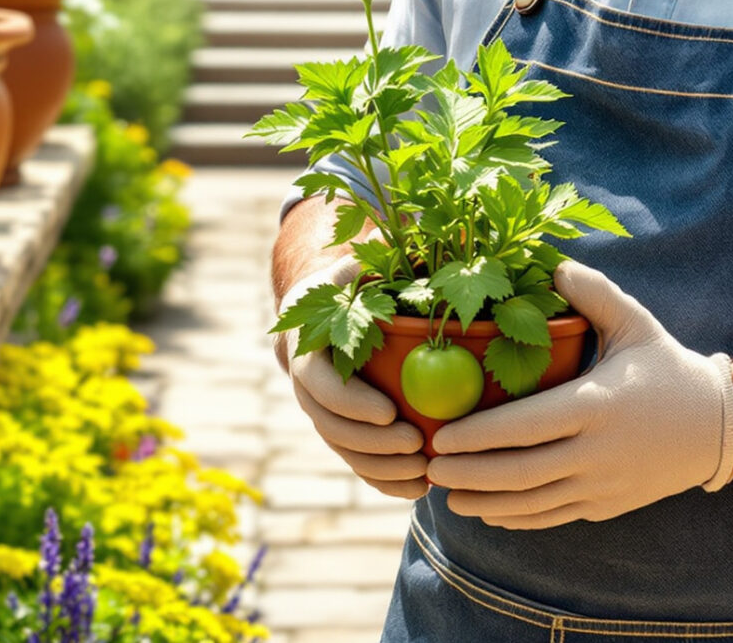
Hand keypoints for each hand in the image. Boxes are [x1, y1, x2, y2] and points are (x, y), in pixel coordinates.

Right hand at [275, 256, 429, 499]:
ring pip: (345, 452)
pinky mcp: (343, 432)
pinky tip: (419, 490)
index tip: (391, 414)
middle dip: (372, 445)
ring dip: (382, 469)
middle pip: (331, 427)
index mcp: (308, 348)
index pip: (320, 385)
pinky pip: (358, 465)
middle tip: (417, 447)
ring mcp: (323, 414)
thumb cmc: (353, 285)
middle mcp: (308, 387)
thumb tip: (405, 242)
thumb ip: (373, 261)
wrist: (325, 313)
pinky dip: (385, 481)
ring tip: (425, 474)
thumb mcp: (356, 268)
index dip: (352, 404)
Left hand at [424, 260, 732, 527]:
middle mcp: (598, 453)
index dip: (478, 436)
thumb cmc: (666, 367)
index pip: (525, 426)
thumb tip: (551, 263)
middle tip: (429, 468)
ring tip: (446, 496)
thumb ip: (593, 292)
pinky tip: (488, 513)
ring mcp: (603, 485)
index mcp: (596, 405)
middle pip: (520, 473)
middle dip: (469, 474)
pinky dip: (517, 518)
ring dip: (485, 503)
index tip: (440, 437)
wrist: (718, 426)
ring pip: (533, 503)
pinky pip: (553, 517)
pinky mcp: (607, 506)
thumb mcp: (635, 323)